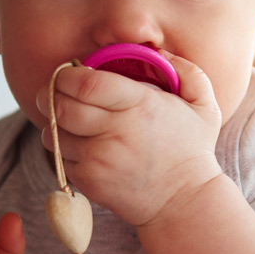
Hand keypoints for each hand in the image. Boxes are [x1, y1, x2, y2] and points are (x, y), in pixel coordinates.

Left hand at [37, 51, 222, 226]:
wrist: (184, 202)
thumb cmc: (192, 150)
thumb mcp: (204, 105)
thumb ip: (185, 70)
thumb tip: (158, 51)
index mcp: (139, 105)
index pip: (86, 84)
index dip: (67, 75)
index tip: (67, 72)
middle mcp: (114, 132)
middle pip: (60, 106)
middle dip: (50, 94)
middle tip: (54, 90)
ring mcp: (98, 159)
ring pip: (53, 133)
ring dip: (53, 122)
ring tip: (66, 118)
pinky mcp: (89, 181)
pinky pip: (59, 158)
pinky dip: (62, 148)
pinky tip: (79, 143)